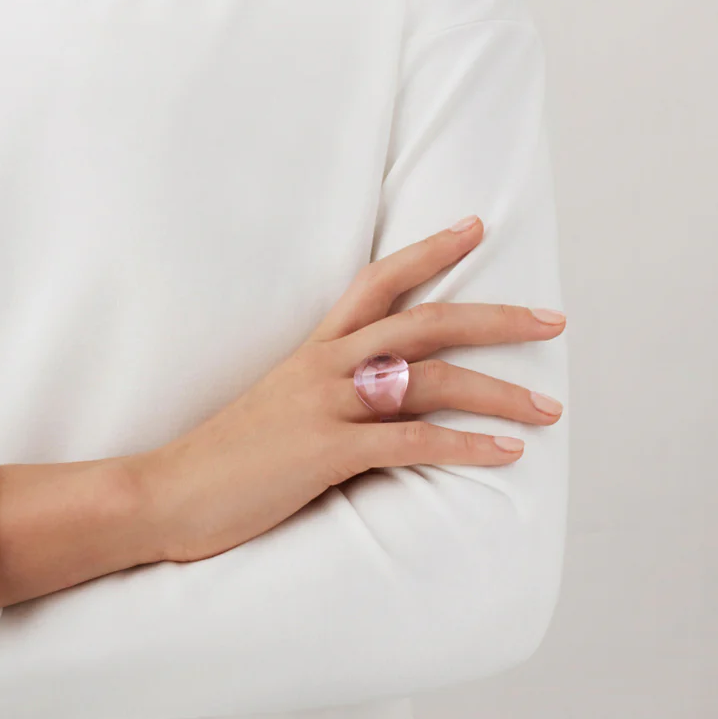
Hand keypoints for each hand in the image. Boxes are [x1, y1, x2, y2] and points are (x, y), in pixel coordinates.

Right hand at [133, 215, 565, 563]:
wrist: (165, 492)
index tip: (475, 227)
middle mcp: (324, 365)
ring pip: (429, 380)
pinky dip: (465, 446)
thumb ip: (330, 393)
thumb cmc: (225, 455)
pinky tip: (506, 452)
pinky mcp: (324, 452)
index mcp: (313, 350)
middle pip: (424, 322)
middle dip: (495, 318)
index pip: (377, 281)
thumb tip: (384, 400)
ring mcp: (324, 405)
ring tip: (549, 407)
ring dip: (499, 392)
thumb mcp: (279, 407)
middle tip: (552, 318)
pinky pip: (410, 443)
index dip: (429, 251)